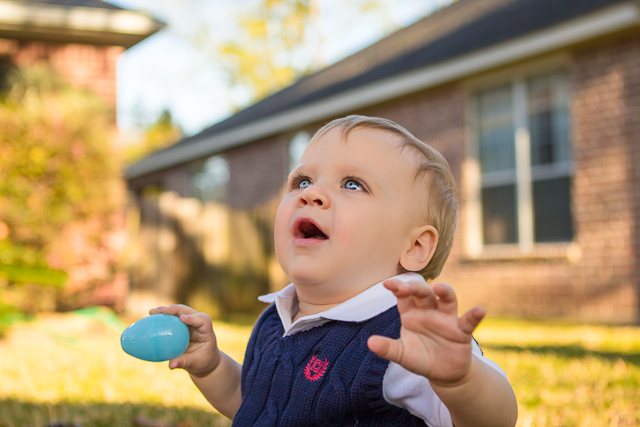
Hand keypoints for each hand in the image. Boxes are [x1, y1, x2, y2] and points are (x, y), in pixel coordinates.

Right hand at [150, 305, 220, 377]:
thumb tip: (170, 365)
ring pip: (179, 312)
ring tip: (152, 312)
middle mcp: (198, 323)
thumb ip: (184, 362)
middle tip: (162, 311)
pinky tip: (150, 319)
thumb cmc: (202, 361)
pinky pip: (172, 319)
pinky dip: (162, 317)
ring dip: (166, 310)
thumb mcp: (195, 363)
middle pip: (188, 311)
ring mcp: (190, 322)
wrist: (203, 360)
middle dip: (175, 309)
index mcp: (206, 331)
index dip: (193, 317)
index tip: (182, 318)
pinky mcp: (182, 325)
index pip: (202, 320)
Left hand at [367, 279, 485, 385]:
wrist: (443, 374)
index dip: (397, 288)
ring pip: (447, 300)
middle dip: (416, 288)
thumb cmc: (420, 358)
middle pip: (424, 293)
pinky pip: (469, 321)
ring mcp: (446, 319)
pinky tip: (479, 311)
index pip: (403, 297)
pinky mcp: (462, 331)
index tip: (387, 284)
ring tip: (440, 288)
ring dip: (445, 292)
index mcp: (411, 314)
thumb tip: (369, 343)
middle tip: (407, 287)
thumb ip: (388, 348)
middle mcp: (429, 312)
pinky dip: (475, 315)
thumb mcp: (402, 355)